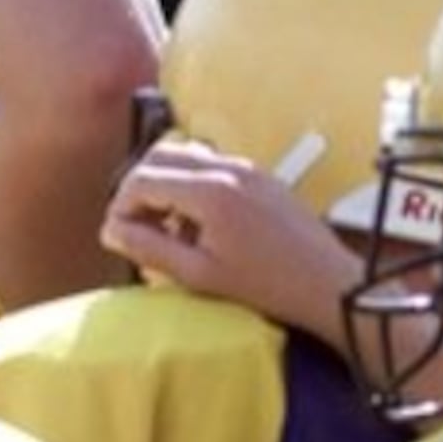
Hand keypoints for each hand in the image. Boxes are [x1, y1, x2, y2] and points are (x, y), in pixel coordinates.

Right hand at [100, 140, 359, 341]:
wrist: (330, 285)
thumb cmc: (266, 287)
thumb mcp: (199, 275)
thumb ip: (150, 248)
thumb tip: (112, 231)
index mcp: (209, 191)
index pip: (143, 178)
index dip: (120, 205)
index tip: (117, 235)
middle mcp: (226, 167)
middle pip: (160, 155)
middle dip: (138, 188)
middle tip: (135, 226)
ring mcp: (246, 167)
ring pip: (185, 156)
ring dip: (165, 184)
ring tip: (167, 228)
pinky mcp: (260, 175)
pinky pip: (211, 165)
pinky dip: (191, 185)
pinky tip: (199, 225)